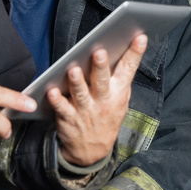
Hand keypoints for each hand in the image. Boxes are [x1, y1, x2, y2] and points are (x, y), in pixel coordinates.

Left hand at [49, 35, 145, 166]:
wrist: (92, 151)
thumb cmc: (106, 117)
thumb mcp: (120, 101)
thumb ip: (118, 80)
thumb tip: (118, 50)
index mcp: (117, 93)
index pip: (129, 70)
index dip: (135, 53)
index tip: (139, 38)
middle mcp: (103, 100)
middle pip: (101, 81)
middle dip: (100, 66)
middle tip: (99, 53)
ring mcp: (85, 110)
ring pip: (81, 94)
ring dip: (77, 82)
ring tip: (73, 70)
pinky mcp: (69, 119)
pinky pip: (61, 108)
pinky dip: (56, 100)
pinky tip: (51, 92)